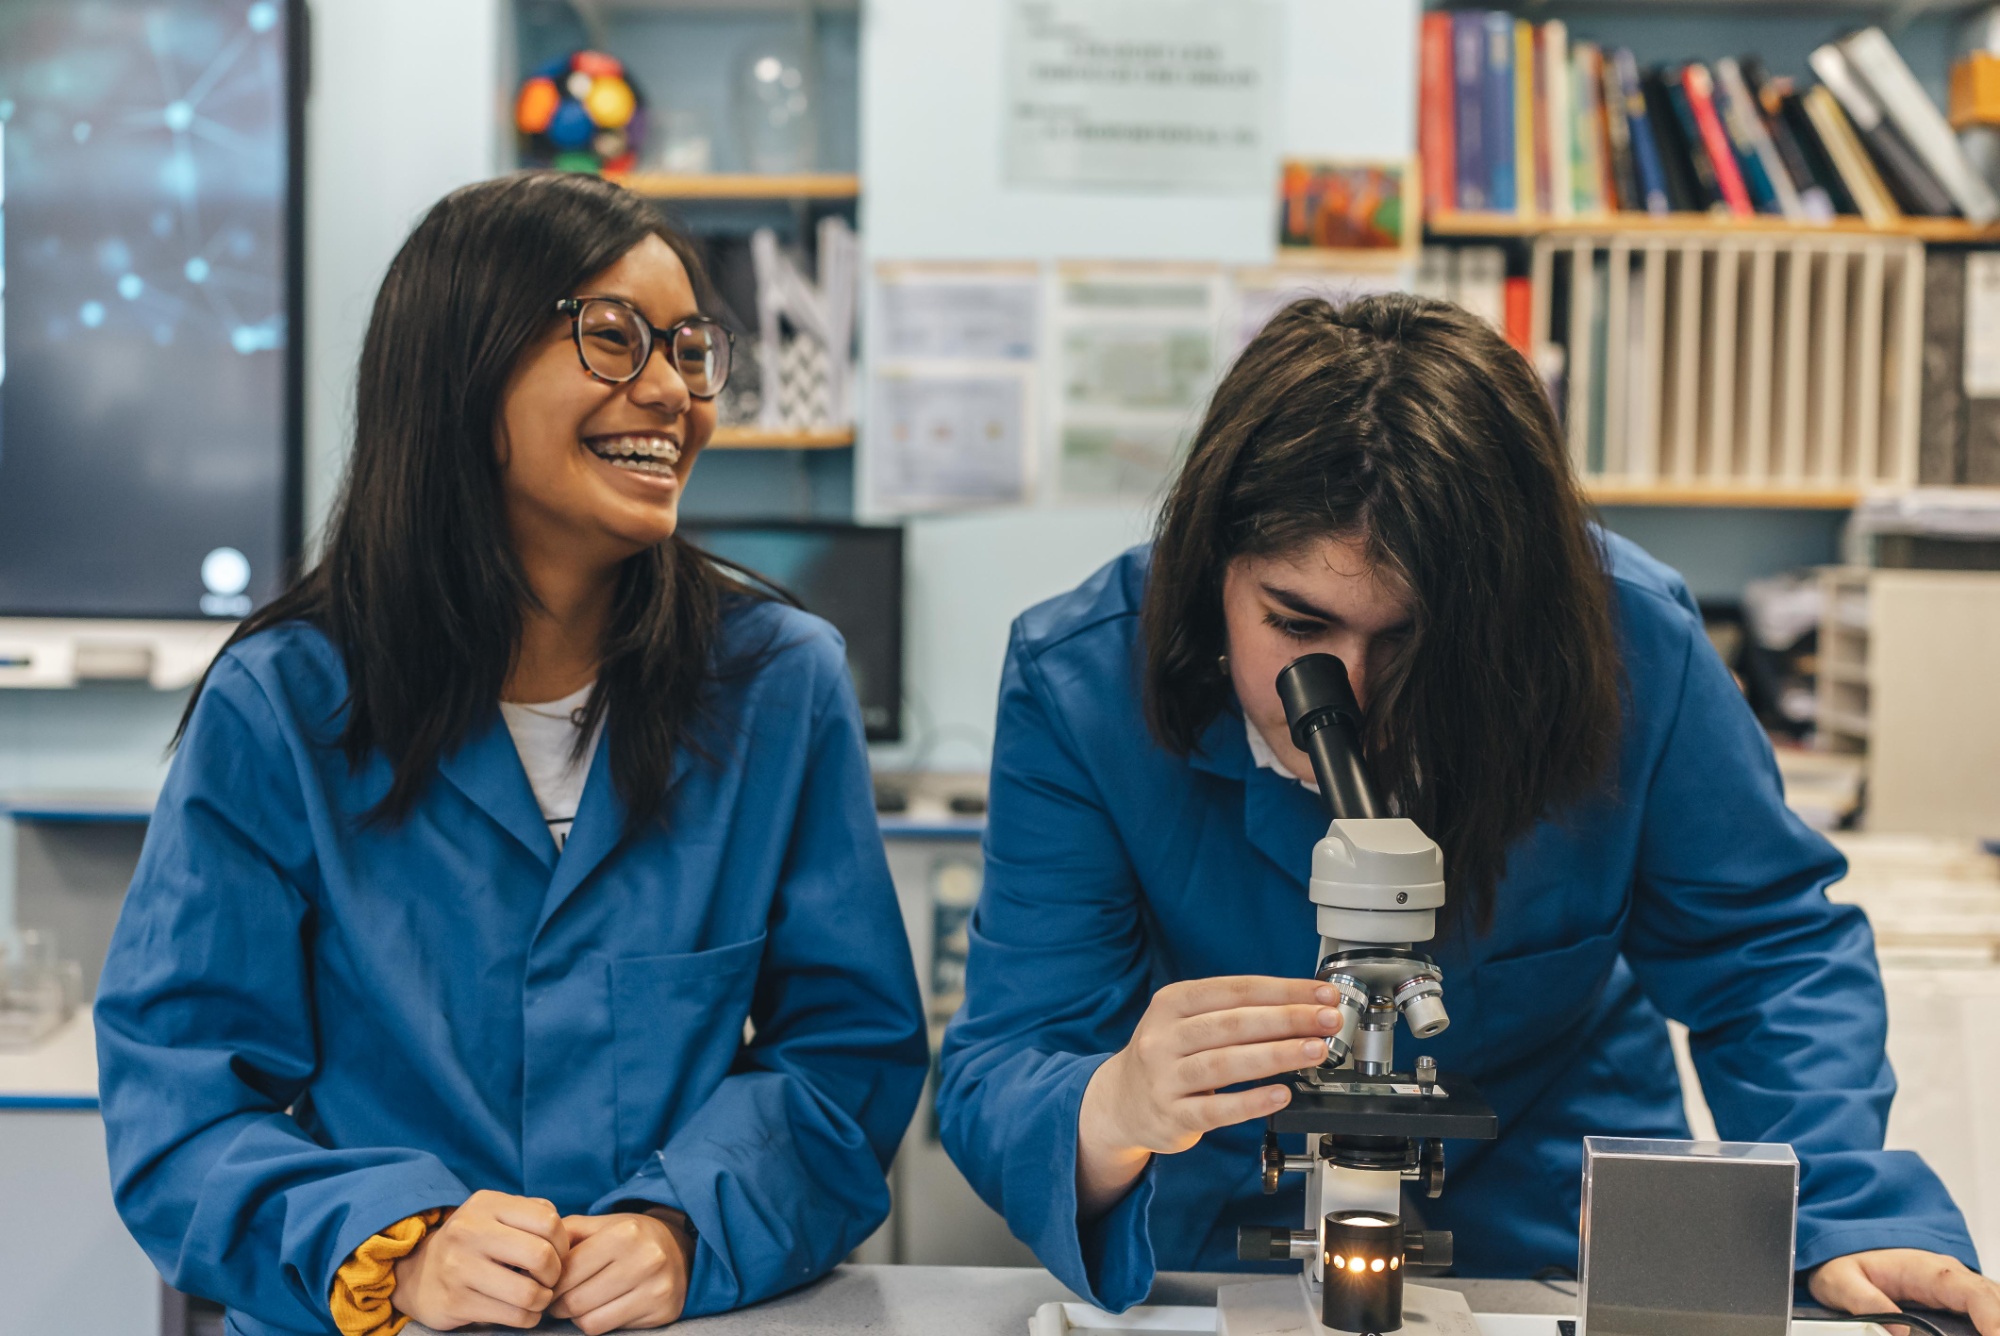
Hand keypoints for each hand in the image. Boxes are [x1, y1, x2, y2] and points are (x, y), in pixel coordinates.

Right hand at [390, 1190, 566, 1329]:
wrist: (418, 1274)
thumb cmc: (473, 1243)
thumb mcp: (495, 1214)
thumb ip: (531, 1213)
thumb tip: (565, 1231)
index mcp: (486, 1204)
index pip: (548, 1221)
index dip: (563, 1243)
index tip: (558, 1255)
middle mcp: (469, 1232)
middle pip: (540, 1256)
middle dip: (556, 1274)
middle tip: (550, 1279)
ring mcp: (459, 1268)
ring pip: (528, 1292)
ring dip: (543, 1300)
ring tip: (539, 1297)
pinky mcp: (456, 1302)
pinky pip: (512, 1315)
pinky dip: (528, 1317)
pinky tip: (525, 1312)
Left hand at [547, 1209, 694, 1333]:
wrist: (680, 1248)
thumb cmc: (630, 1236)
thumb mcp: (601, 1224)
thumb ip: (566, 1234)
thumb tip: (528, 1257)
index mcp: (624, 1234)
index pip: (567, 1272)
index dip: (550, 1283)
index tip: (545, 1285)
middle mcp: (645, 1261)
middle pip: (575, 1301)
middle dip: (558, 1303)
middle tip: (556, 1299)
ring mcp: (656, 1289)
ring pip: (589, 1321)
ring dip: (576, 1316)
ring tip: (578, 1303)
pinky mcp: (662, 1311)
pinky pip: (608, 1329)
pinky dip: (596, 1322)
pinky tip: (600, 1308)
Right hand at [1076, 975, 1343, 1221]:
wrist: (1120, 1102)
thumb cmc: (1168, 1055)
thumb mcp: (1187, 1020)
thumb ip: (1236, 1012)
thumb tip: (1304, 1006)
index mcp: (1173, 1002)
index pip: (1237, 990)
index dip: (1285, 990)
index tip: (1323, 994)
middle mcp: (1164, 1036)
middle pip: (1234, 1023)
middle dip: (1289, 1019)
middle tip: (1328, 1021)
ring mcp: (1165, 1077)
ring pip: (1226, 1063)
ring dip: (1277, 1054)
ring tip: (1315, 1050)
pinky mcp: (1172, 1115)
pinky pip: (1217, 1109)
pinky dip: (1252, 1101)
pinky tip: (1281, 1094)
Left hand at [1809, 1249, 1999, 1335]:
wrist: (1845, 1248)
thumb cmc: (1846, 1261)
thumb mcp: (1841, 1280)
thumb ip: (1865, 1302)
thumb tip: (1896, 1331)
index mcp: (1927, 1269)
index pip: (1973, 1293)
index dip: (1993, 1319)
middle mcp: (1951, 1277)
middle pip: (1994, 1301)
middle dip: (1999, 1326)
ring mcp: (1958, 1289)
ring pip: (1994, 1306)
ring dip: (1995, 1325)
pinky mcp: (1957, 1302)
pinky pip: (1984, 1313)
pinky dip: (1989, 1325)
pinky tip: (1985, 1335)